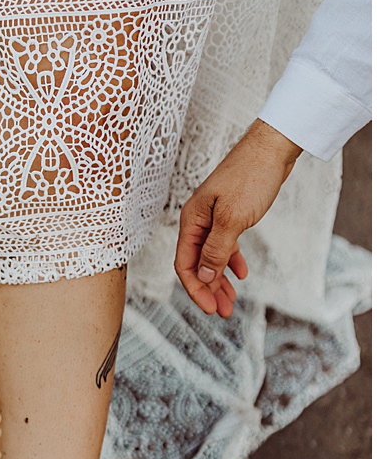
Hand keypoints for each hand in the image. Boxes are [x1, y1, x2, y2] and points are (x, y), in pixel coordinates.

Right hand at [175, 119, 302, 317]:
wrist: (272, 147)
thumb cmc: (250, 176)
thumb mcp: (232, 218)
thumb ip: (216, 249)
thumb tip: (203, 275)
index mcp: (191, 221)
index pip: (185, 264)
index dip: (196, 289)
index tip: (210, 308)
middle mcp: (198, 221)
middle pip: (197, 264)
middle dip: (209, 290)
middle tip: (223, 311)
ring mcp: (213, 218)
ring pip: (212, 257)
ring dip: (220, 280)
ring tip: (231, 300)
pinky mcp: (229, 214)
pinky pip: (225, 245)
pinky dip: (231, 261)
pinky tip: (241, 273)